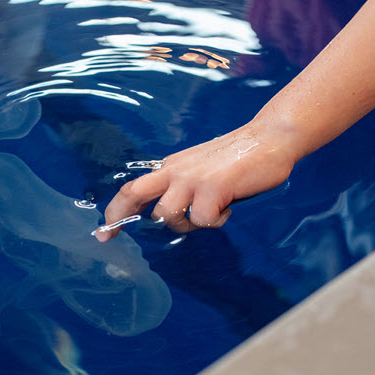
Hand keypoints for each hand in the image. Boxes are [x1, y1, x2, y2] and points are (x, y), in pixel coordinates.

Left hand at [94, 121, 296, 240]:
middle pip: (133, 194)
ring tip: (210, 214)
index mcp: (171, 167)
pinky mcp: (213, 188)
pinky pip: (203, 219)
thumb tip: (170, 214)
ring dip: (186, 225)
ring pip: (168, 215)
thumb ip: (182, 186)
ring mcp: (192, 179)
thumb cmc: (237, 158)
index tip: (104, 232)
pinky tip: (228, 208)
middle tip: (111, 236)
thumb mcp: (200, 169)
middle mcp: (175, 171)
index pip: (133, 188)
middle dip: (118, 218)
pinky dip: (216, 221)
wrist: (270, 138)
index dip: (114, 209)